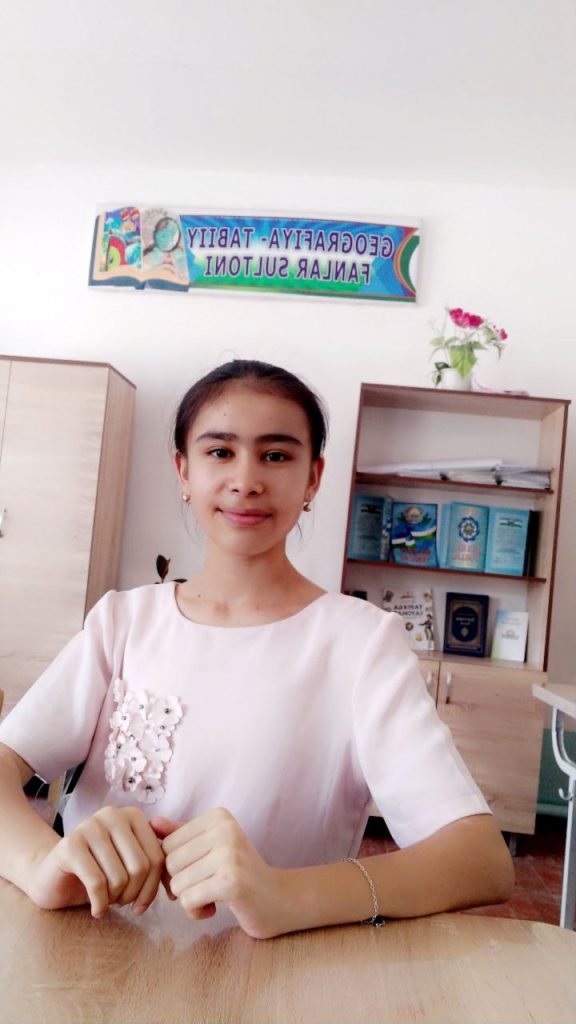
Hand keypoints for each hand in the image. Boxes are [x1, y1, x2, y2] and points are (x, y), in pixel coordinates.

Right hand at [28, 806, 164, 917]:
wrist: (53, 875)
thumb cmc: (98, 872)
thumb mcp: (130, 866)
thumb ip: (154, 867)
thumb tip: (176, 889)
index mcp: (133, 816)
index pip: (158, 857)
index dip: (154, 888)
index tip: (142, 905)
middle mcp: (113, 815)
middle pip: (141, 867)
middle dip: (134, 895)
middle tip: (121, 904)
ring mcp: (89, 826)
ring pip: (119, 877)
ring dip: (115, 900)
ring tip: (107, 901)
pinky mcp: (70, 845)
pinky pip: (97, 883)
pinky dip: (100, 904)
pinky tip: (97, 909)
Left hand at [151, 809, 289, 938]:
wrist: (279, 900)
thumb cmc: (240, 874)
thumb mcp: (211, 848)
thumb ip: (182, 835)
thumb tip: (151, 822)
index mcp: (218, 816)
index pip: (167, 844)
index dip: (175, 867)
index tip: (199, 872)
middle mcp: (225, 829)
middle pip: (170, 863)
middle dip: (180, 884)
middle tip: (205, 887)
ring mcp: (229, 854)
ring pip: (176, 884)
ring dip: (189, 900)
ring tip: (212, 896)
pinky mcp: (231, 881)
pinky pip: (188, 900)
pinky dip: (195, 911)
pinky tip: (214, 908)